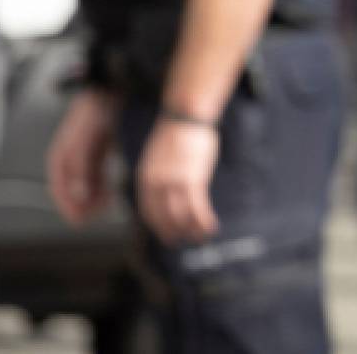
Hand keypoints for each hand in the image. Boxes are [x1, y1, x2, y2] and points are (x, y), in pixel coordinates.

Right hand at [46, 88, 120, 225]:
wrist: (111, 93)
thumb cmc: (96, 113)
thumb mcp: (88, 140)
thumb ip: (81, 167)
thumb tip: (77, 195)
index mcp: (60, 157)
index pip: (58, 190)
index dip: (68, 207)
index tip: (80, 220)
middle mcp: (69, 161)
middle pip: (72, 192)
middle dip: (84, 205)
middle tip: (100, 210)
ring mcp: (83, 160)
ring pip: (85, 189)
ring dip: (94, 199)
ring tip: (108, 200)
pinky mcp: (97, 158)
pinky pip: (96, 181)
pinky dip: (102, 189)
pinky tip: (111, 191)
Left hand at [136, 114, 220, 244]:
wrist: (186, 116)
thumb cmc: (176, 133)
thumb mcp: (158, 157)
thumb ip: (158, 176)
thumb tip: (164, 193)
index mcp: (146, 178)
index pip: (149, 211)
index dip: (158, 226)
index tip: (167, 234)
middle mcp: (156, 184)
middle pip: (164, 218)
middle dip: (173, 233)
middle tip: (182, 241)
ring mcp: (174, 183)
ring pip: (182, 216)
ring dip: (192, 230)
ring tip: (200, 237)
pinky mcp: (192, 180)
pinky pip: (197, 208)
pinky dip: (203, 221)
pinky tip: (211, 226)